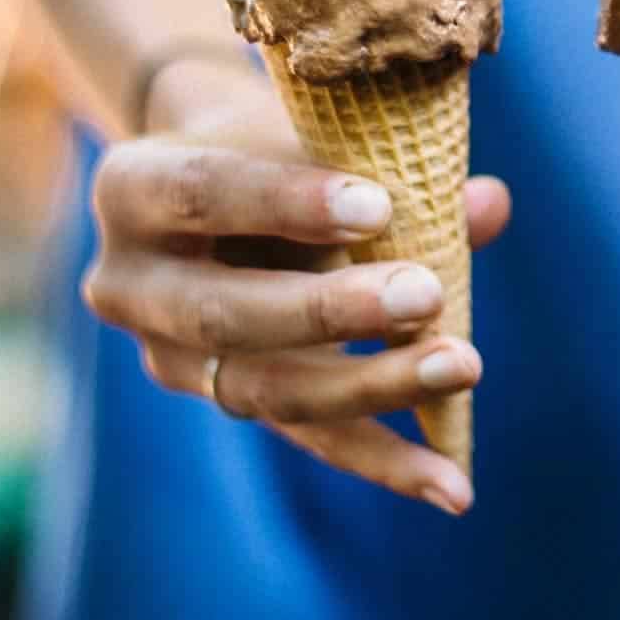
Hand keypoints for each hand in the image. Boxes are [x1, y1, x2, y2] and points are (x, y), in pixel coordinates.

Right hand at [82, 74, 508, 514]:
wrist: (226, 179)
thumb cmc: (276, 142)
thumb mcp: (312, 134)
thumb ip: (393, 166)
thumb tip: (489, 206)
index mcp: (134, 189)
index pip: (204, 193)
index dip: (288, 203)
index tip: (379, 206)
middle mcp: (129, 285)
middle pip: (224, 313)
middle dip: (329, 311)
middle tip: (425, 295)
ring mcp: (169, 358)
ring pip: (267, 390)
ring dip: (371, 384)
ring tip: (461, 368)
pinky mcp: (227, 402)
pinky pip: (307, 438)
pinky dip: (386, 459)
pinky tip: (452, 485)